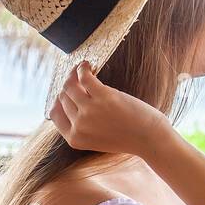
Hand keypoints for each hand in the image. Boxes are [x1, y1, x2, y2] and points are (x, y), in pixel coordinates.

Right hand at [50, 62, 171, 156]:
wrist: (150, 139)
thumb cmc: (128, 137)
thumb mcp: (98, 139)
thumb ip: (83, 127)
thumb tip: (71, 103)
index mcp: (75, 139)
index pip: (54, 114)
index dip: (59, 101)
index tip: (66, 93)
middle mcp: (79, 125)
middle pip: (63, 98)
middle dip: (69, 87)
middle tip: (76, 79)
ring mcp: (89, 111)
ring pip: (70, 86)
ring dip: (73, 74)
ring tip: (81, 69)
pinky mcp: (103, 97)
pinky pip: (84, 77)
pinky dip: (83, 68)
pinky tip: (87, 65)